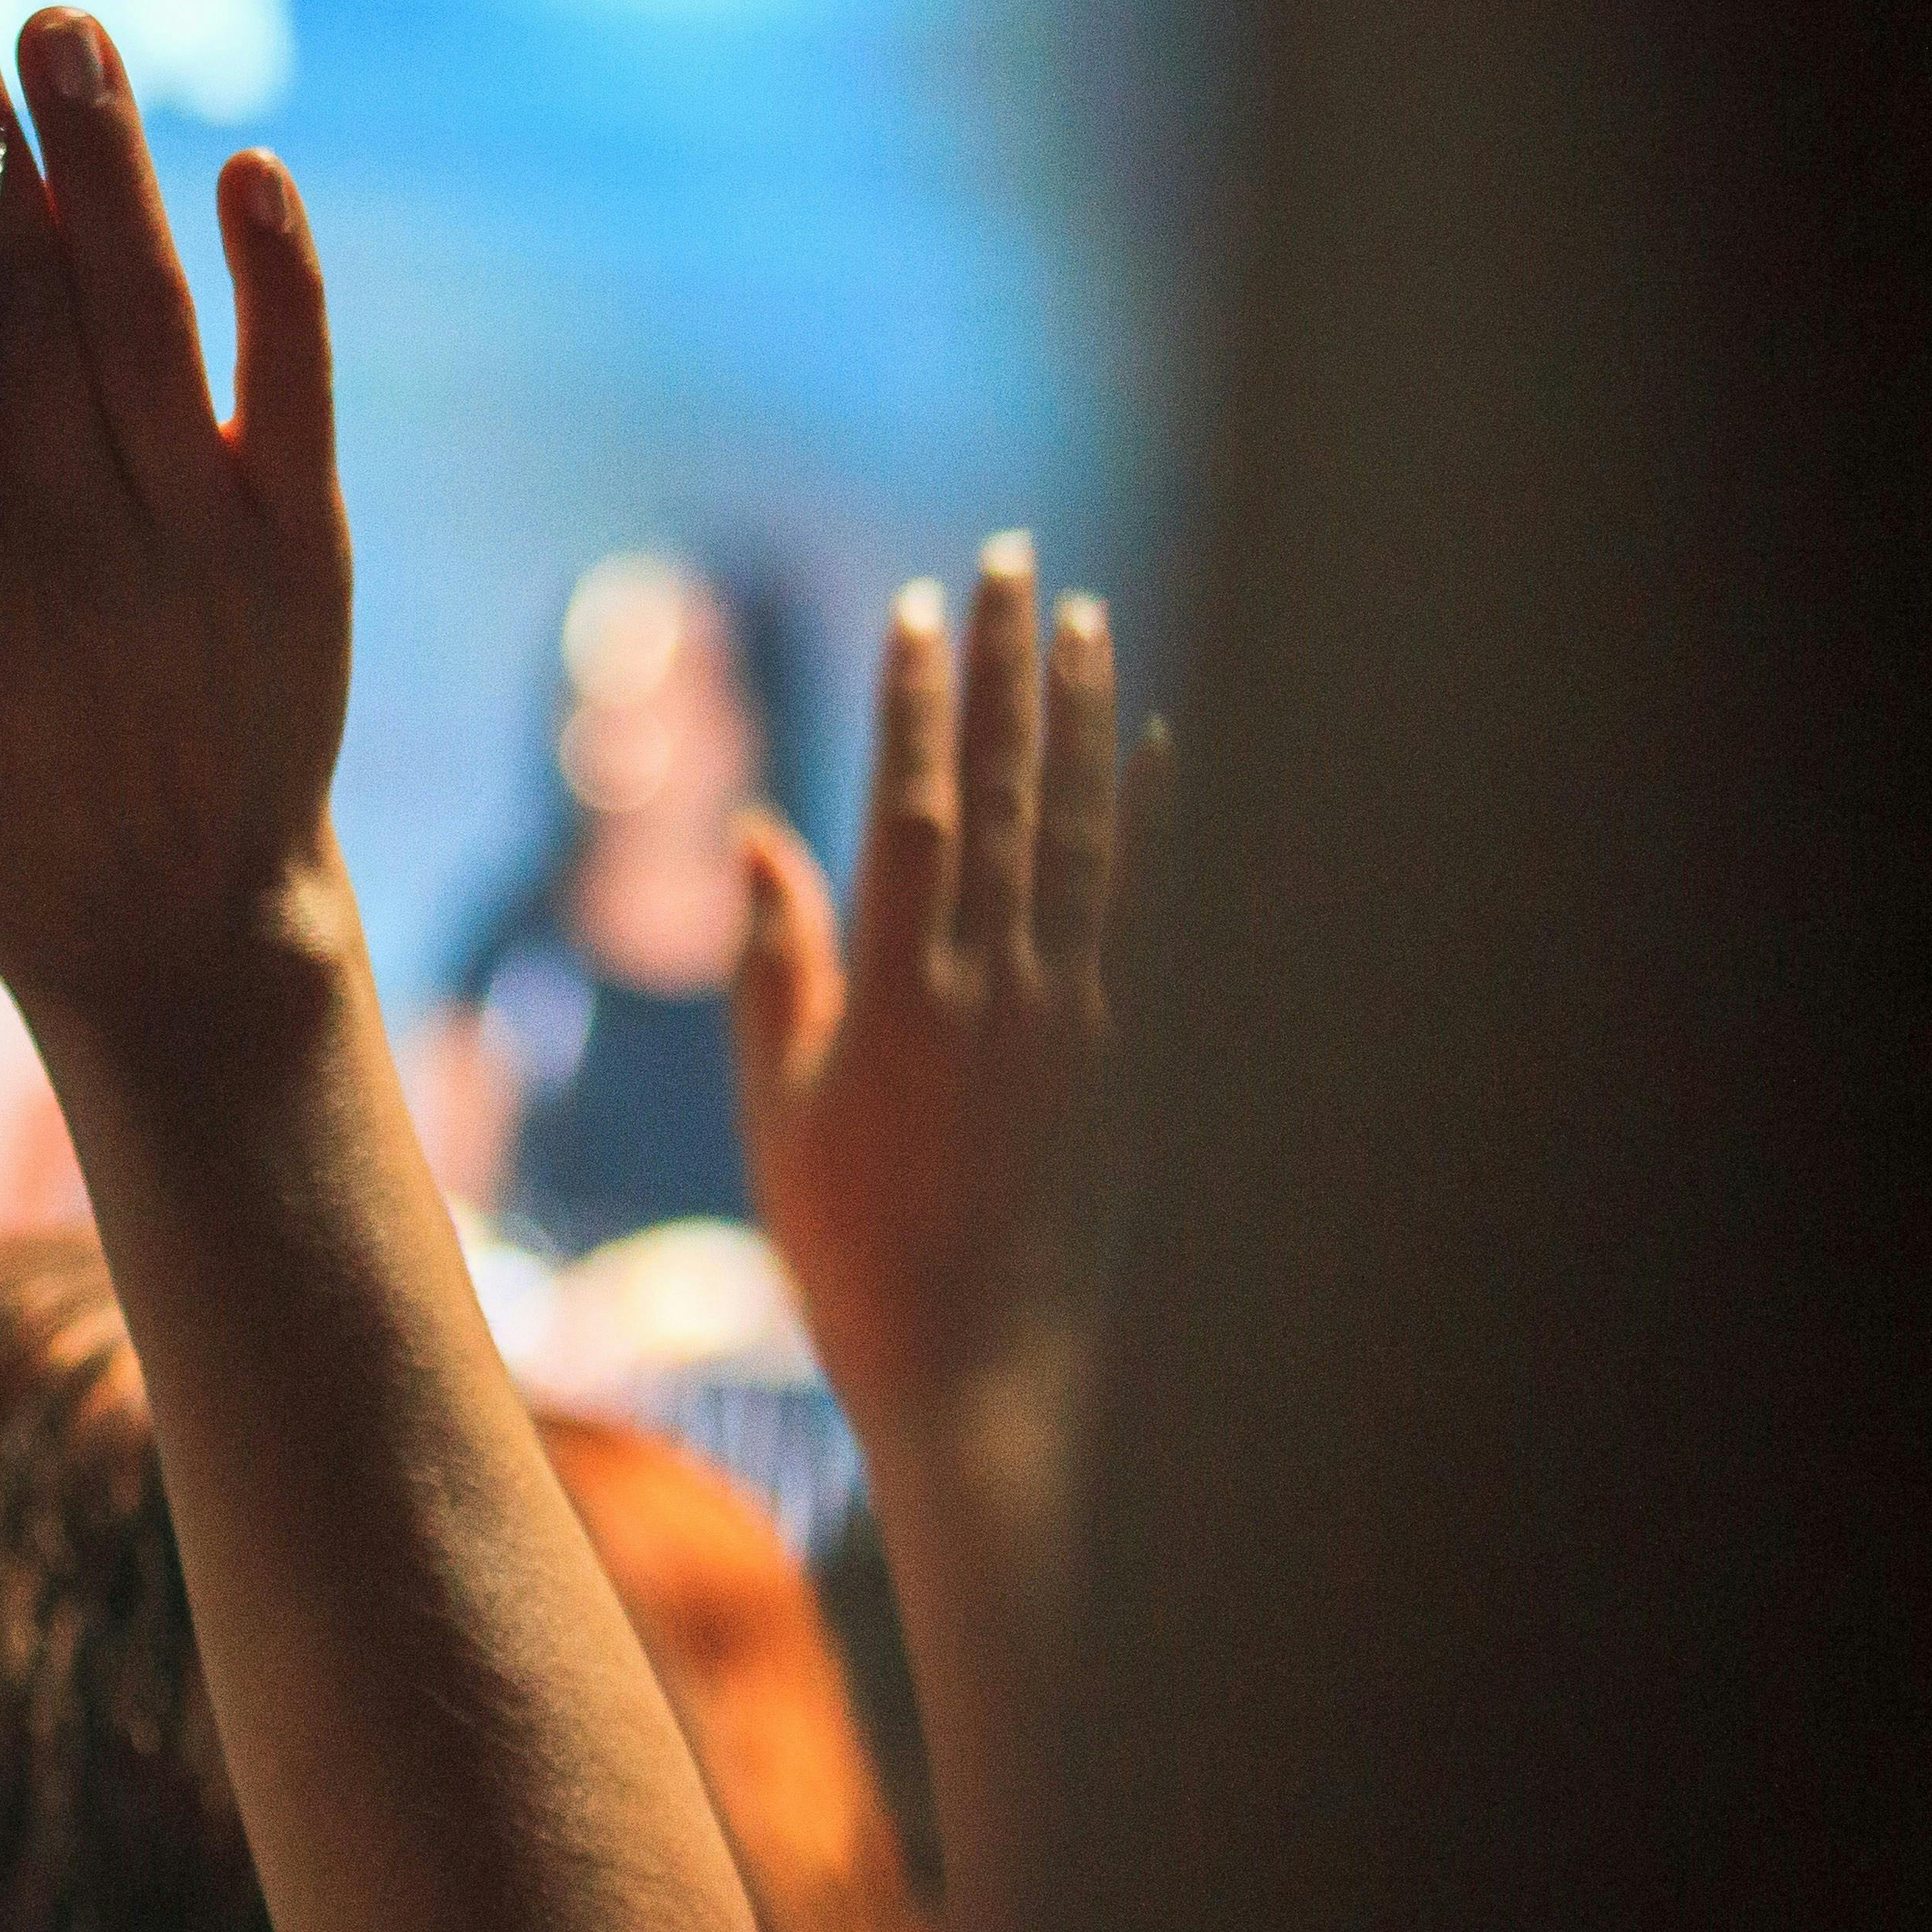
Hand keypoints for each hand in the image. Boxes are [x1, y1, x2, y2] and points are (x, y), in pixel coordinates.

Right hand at [0, 0, 356, 1036]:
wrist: (178, 918)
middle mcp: (76, 554)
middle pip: (14, 313)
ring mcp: (200, 540)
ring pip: (145, 314)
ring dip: (101, 151)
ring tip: (56, 19)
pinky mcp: (300, 538)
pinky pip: (293, 383)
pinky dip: (276, 274)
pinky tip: (242, 166)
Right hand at [732, 533, 1152, 1442]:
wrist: (981, 1370)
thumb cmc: (853, 1250)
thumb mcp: (783, 1110)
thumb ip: (781, 966)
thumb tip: (765, 837)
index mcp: (897, 995)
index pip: (910, 806)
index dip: (915, 700)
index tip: (917, 609)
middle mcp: (997, 987)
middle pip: (1005, 790)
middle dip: (1007, 668)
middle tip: (1013, 561)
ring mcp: (1078, 1017)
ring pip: (1086, 831)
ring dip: (1084, 716)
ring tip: (1084, 620)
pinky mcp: (1135, 1054)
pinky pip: (1155, 910)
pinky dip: (1161, 821)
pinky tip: (1166, 748)